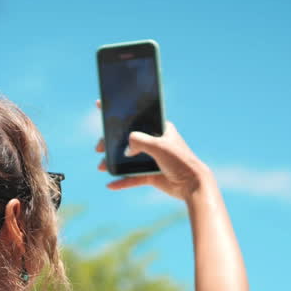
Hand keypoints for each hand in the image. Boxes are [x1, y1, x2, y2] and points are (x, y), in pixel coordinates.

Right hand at [94, 101, 211, 199]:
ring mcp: (152, 159)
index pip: (137, 117)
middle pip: (127, 140)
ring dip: (113, 163)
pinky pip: (133, 178)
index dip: (119, 112)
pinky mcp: (151, 175)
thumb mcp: (158, 146)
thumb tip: (125, 148)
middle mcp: (154, 143)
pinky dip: (122, 181)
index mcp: (159, 130)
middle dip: (111, 143)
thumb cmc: (180, 161)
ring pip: (127, 159)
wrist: (192, 185)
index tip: (101, 104)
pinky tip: (110, 185)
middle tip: (98, 147)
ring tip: (102, 167)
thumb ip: (139, 141)